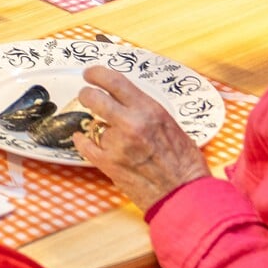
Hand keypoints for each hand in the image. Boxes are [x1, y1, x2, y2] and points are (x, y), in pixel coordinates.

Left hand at [69, 64, 209, 211]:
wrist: (183, 194)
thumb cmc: (184, 163)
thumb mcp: (170, 125)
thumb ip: (146, 112)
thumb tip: (127, 102)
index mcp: (149, 110)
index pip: (115, 81)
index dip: (97, 73)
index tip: (90, 73)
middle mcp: (131, 123)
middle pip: (93, 97)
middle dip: (86, 94)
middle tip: (86, 95)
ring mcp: (117, 144)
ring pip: (94, 125)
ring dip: (99, 129)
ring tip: (115, 139)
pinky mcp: (108, 164)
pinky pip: (85, 145)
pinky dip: (83, 142)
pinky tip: (84, 139)